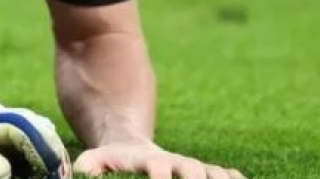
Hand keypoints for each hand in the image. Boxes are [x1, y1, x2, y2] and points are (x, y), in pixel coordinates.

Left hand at [75, 143, 243, 178]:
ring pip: (213, 172)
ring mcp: (192, 166)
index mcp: (150, 161)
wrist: (130, 145)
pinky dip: (235, 178)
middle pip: (194, 170)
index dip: (162, 176)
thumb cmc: (111, 160)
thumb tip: (84, 172)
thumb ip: (89, 166)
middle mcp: (176, 162)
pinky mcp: (203, 171)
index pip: (158, 168)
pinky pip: (225, 173)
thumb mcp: (95, 160)